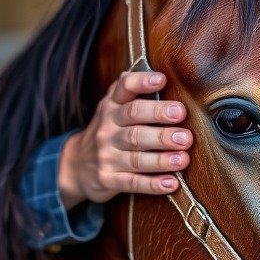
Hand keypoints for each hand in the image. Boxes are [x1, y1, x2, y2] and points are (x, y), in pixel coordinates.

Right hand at [59, 71, 193, 208]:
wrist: (75, 164)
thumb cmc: (108, 131)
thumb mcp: (113, 107)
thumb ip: (131, 91)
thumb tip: (161, 75)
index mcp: (111, 107)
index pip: (124, 88)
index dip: (142, 82)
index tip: (162, 80)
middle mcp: (107, 129)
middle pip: (134, 124)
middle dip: (160, 125)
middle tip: (184, 131)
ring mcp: (106, 155)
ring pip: (136, 157)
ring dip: (161, 159)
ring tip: (183, 159)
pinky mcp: (108, 179)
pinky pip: (132, 182)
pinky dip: (152, 185)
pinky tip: (171, 183)